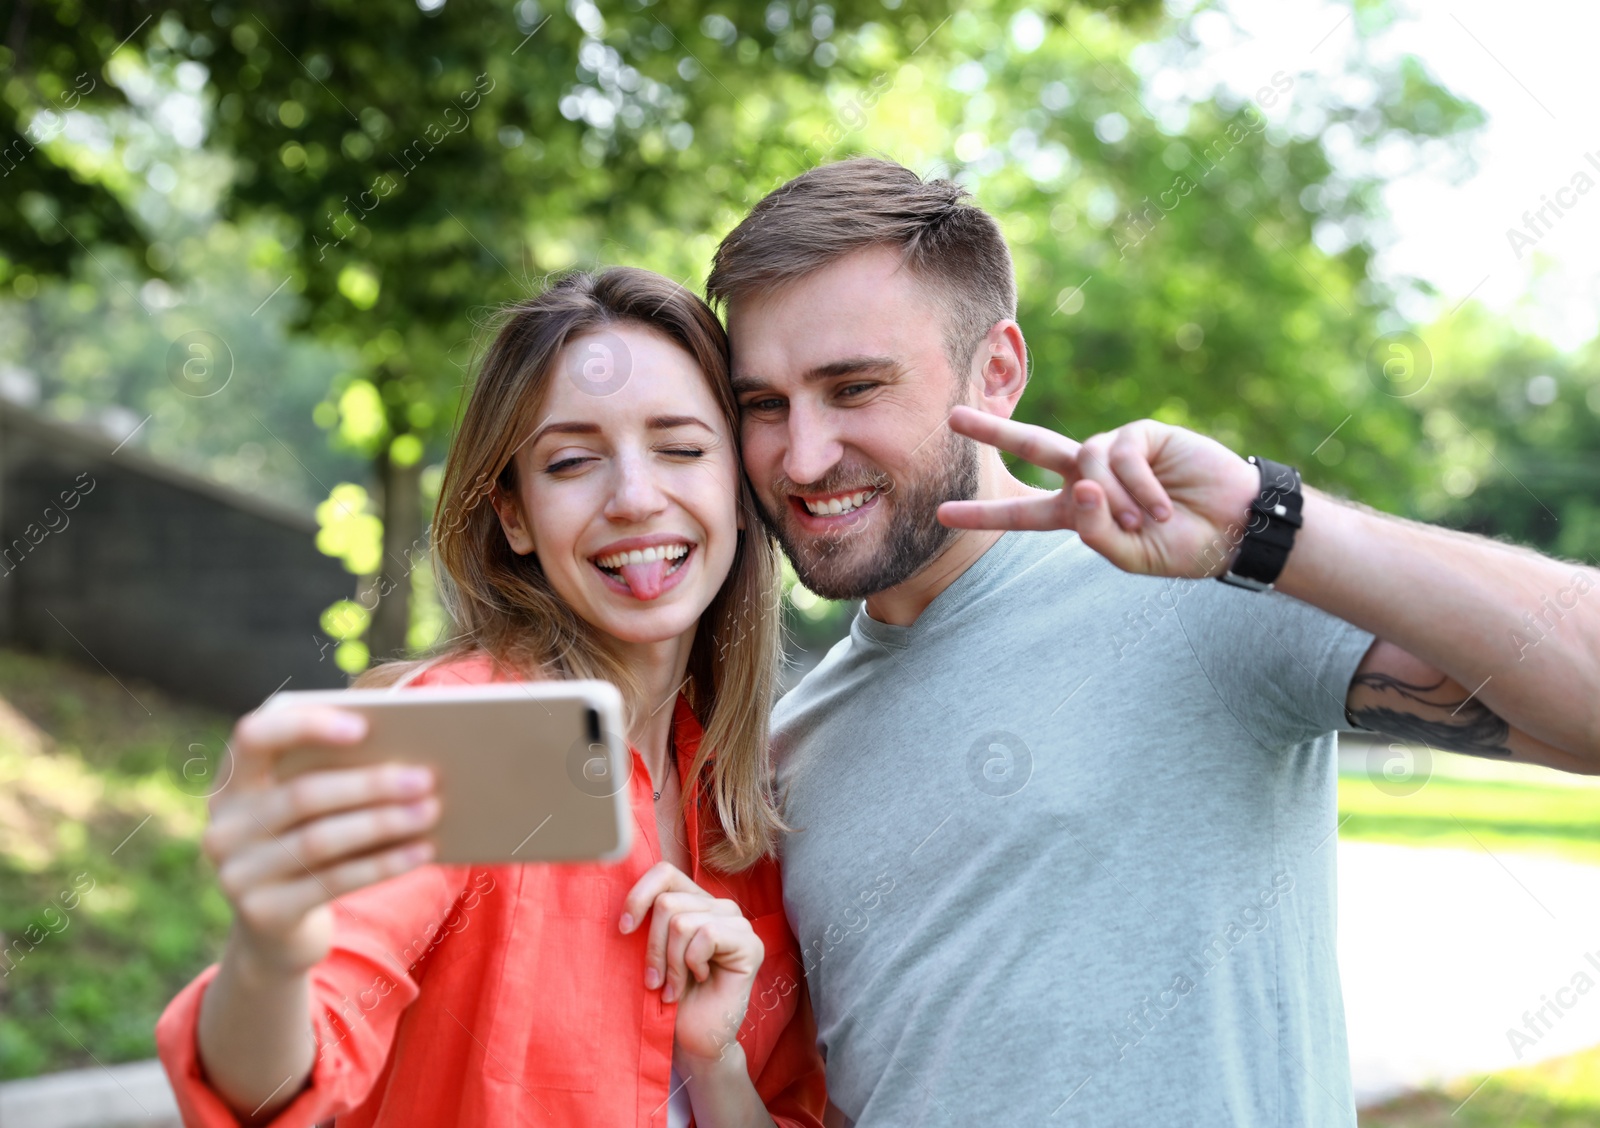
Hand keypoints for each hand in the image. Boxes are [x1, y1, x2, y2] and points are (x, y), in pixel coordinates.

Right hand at [202, 705, 439, 976]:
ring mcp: (237, 875)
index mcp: (232, 783)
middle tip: (425, 777)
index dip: (304, 726)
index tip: (362, 726)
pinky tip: (422, 850)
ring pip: (320, 839)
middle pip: (302, 795)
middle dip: (370, 784)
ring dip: (384, 823)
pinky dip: (383, 863)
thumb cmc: (305, 845)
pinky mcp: (263, 914)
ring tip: (431, 810)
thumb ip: (331, 775)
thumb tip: (405, 755)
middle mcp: (224, 827)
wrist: (275, 931)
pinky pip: (333, 881)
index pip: (253, 736)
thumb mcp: (306, 811)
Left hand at [620, 862, 763, 1064]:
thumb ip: (649, 920)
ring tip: (673, 988)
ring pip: (682, 921)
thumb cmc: (669, 997)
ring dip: (670, 963)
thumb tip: (624, 902)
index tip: (623, 930)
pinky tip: (700, 980)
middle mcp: (719, 907)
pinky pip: (706, 935)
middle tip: (654, 981)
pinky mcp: (750, 944)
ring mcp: (738, 924)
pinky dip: (692, 964)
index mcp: (696, 902)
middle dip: (652, 948)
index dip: (638, 896)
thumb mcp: (652, 951)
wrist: (693, 1040)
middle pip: (667, 902)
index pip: (664, 872)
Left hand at [938, 406, 1262, 577]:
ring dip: (1114, 500)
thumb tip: (1079, 485)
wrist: (1233, 528)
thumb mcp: (1130, 555)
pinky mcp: (1141, 434)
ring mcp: (1113, 452)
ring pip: (1085, 464)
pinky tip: (1162, 505)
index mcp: (1078, 512)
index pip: (1022, 513)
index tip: (941, 514)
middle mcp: (1088, 476)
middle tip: (951, 418)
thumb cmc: (1182, 546)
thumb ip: (1095, 529)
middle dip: (993, 432)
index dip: (984, 515)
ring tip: (1146, 522)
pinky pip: (1119, 455)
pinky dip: (1138, 486)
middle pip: (1032, 448)